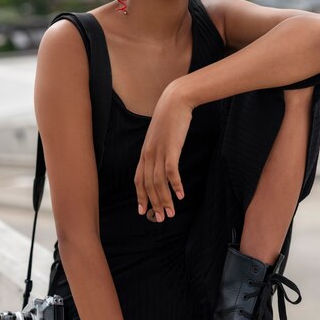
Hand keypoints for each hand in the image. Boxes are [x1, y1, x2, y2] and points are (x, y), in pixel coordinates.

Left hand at [134, 83, 193, 221]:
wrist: (174, 101)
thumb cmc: (169, 119)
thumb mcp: (160, 137)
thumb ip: (159, 150)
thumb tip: (162, 163)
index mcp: (144, 153)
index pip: (138, 180)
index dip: (140, 197)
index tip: (143, 211)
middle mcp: (148, 155)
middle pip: (148, 185)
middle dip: (154, 204)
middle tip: (160, 218)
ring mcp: (159, 152)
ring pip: (158, 182)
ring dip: (165, 199)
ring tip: (171, 213)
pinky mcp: (171, 149)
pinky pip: (171, 172)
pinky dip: (175, 185)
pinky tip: (180, 196)